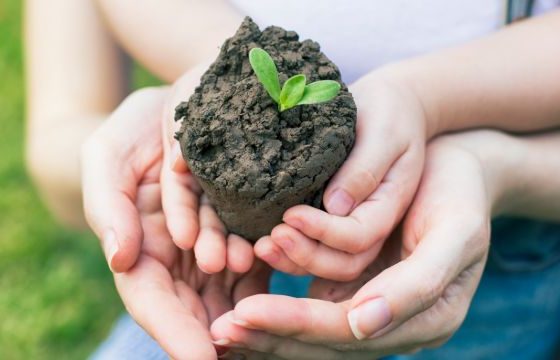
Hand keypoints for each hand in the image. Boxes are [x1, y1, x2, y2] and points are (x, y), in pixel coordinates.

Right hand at [82, 87, 268, 358]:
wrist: (180, 106)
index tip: (201, 359)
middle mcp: (178, 258)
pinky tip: (277, 256)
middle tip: (240, 347)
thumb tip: (121, 257)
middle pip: (195, 309)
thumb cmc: (136, 131)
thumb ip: (108, 206)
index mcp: (140, 250)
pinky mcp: (244, 229)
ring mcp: (213, 245)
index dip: (174, 333)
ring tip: (255, 273)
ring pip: (231, 289)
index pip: (152, 302)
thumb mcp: (108, 156)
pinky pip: (259, 260)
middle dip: (216, 329)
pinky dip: (268, 266)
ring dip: (246, 297)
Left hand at [210, 132, 506, 357]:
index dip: (295, 325)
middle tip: (221, 329)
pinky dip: (280, 300)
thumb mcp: (456, 235)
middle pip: (324, 340)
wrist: (457, 168)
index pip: (347, 332)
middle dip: (272, 335)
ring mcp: (372, 303)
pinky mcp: (357, 283)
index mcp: (426, 319)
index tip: (245, 313)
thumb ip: (417, 285)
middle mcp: (394, 321)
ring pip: (313, 328)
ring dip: (270, 321)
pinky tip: (245, 295)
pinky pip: (313, 300)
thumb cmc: (460, 194)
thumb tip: (362, 326)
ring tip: (225, 315)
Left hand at [255, 73, 426, 280]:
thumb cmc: (388, 113)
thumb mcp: (384, 134)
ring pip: (329, 262)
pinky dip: (291, 251)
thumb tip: (335, 206)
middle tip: (271, 239)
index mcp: (389, 203)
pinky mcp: (334, 219)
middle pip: (344, 261)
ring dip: (294, 260)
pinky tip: (263, 241)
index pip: (359, 235)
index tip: (290, 214)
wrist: (389, 107)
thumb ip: (365, 169)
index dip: (324, 232)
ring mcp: (354, 224)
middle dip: (306, 255)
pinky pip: (315, 247)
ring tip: (261, 247)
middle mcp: (373, 222)